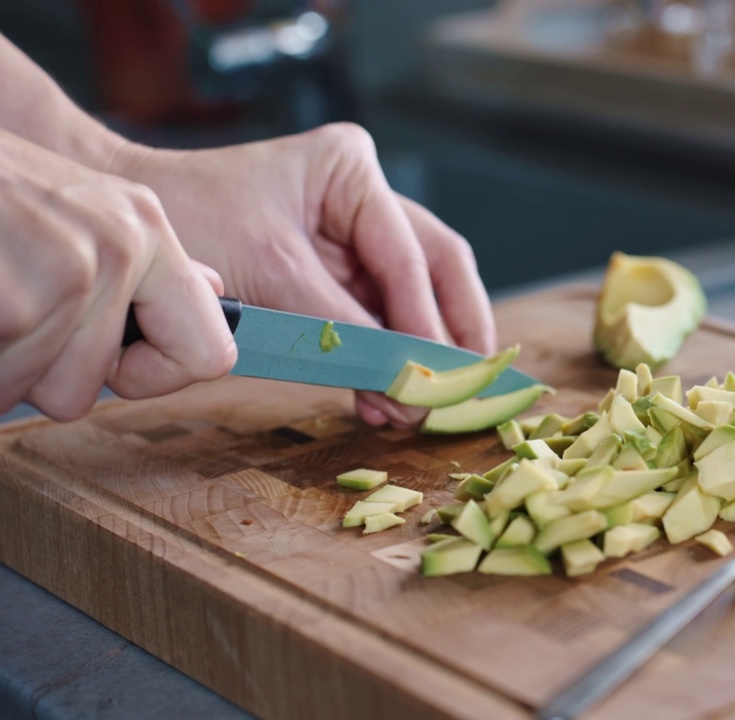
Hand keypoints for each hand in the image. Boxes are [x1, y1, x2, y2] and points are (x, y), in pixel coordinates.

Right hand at [0, 131, 235, 419]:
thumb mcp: (77, 207)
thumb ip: (144, 262)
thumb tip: (213, 288)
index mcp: (142, 229)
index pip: (209, 355)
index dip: (151, 376)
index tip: (112, 362)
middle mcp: (117, 248)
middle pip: (85, 390)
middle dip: (33, 370)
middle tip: (6, 302)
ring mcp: (67, 272)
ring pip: (32, 393)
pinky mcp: (20, 304)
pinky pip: (0, 386)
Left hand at [114, 123, 495, 427]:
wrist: (132, 235)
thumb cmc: (188, 222)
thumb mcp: (271, 271)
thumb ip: (343, 325)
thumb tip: (403, 379)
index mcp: (352, 169)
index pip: (412, 254)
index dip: (427, 320)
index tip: (435, 374)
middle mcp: (365, 199)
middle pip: (437, 268)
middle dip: (450, 331)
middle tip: (463, 386)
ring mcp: (354, 238)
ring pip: (415, 299)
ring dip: (418, 353)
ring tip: (414, 405)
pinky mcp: (336, 277)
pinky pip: (377, 320)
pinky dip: (382, 360)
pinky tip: (383, 398)